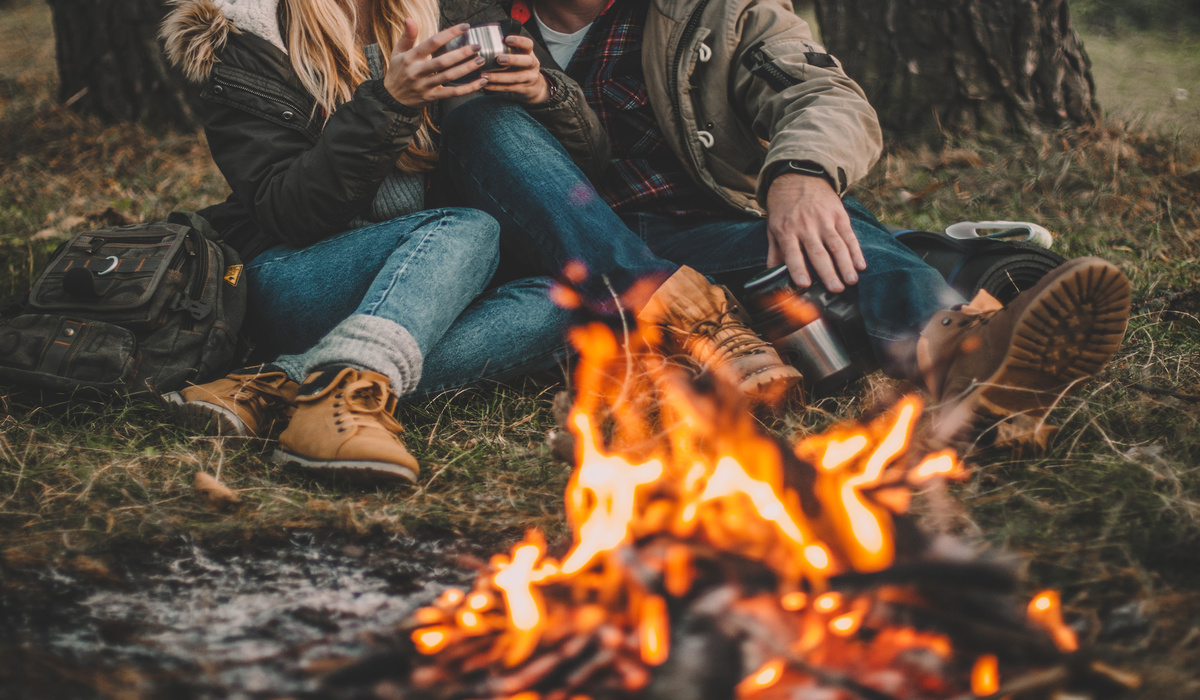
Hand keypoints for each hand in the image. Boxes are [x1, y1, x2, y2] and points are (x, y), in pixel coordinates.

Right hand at [384, 20, 488, 106]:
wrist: (391, 99)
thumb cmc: (397, 72)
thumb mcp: (398, 52)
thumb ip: (407, 36)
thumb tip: (410, 19)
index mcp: (411, 58)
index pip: (433, 42)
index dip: (450, 33)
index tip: (465, 27)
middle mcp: (418, 71)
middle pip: (443, 61)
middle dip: (462, 53)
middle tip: (477, 46)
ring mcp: (426, 85)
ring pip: (449, 76)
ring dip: (467, 69)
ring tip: (481, 60)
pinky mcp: (432, 97)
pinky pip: (453, 93)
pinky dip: (468, 88)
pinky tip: (481, 81)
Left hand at [484, 35, 550, 103]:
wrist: (534, 85)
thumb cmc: (521, 65)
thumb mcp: (520, 54)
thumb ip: (508, 48)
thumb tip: (486, 38)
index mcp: (529, 53)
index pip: (528, 44)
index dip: (519, 41)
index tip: (507, 39)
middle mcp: (532, 64)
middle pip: (526, 61)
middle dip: (513, 60)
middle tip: (498, 59)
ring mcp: (529, 78)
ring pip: (516, 78)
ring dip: (500, 77)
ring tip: (486, 75)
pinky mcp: (523, 88)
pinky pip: (509, 88)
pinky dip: (496, 87)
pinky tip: (486, 84)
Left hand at [765, 172, 866, 292]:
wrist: (799, 177)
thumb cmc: (784, 208)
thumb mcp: (772, 228)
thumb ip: (775, 253)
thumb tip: (772, 277)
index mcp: (786, 231)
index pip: (792, 253)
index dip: (798, 269)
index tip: (805, 284)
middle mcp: (806, 226)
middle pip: (818, 252)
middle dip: (828, 272)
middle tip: (836, 289)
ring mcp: (824, 220)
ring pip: (837, 246)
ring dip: (846, 265)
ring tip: (852, 281)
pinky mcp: (839, 215)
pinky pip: (849, 236)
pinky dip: (856, 251)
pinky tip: (861, 265)